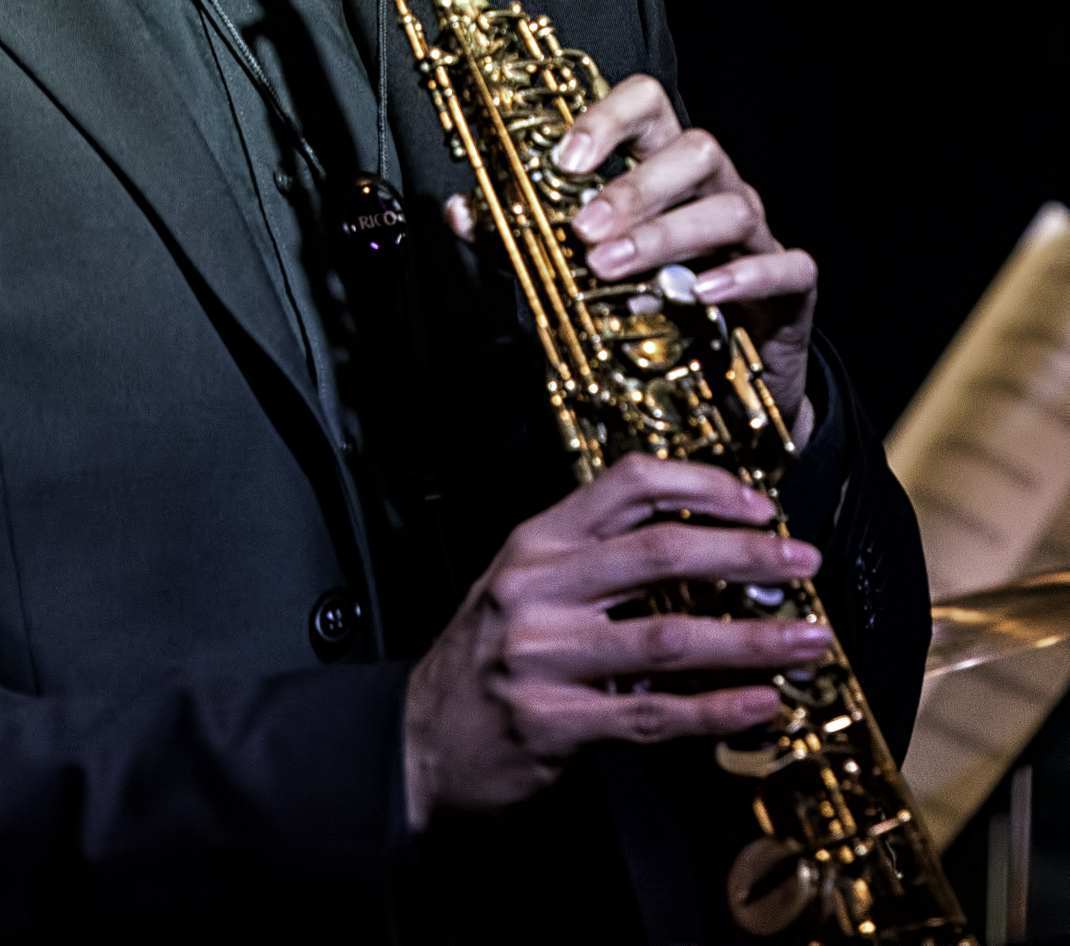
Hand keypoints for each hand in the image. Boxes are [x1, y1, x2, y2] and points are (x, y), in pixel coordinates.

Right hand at [403, 453, 829, 828]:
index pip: (623, 485)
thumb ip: (595, 566)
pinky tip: (760, 703)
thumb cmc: (485, 662)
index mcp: (532, 544)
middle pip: (657, 552)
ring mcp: (540, 655)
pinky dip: (717, 709)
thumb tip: (704, 553)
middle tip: (802, 562)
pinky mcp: (553, 720)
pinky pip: (653, 713)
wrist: (423, 744)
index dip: (700, 485)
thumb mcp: (524, 589)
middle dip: (744, 554)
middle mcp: (534, 589)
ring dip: (752, 639)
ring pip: (667, 636)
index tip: (759, 504)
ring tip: (807, 640)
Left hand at [445, 73, 815, 430]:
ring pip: (731, 205)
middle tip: (582, 229)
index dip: (607, 119)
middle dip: (633, 187)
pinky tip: (701, 293)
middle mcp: (712, 184)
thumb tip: (459, 211)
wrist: (722, 367)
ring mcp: (756, 230)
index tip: (563, 159)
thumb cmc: (647, 291)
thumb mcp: (575, 260)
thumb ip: (517, 232)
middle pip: (693, 150)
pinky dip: (745, 276)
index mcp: (661, 164)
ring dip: (668, 234)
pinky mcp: (790, 281)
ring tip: (614, 267)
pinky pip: (786, 266)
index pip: (648, 105)